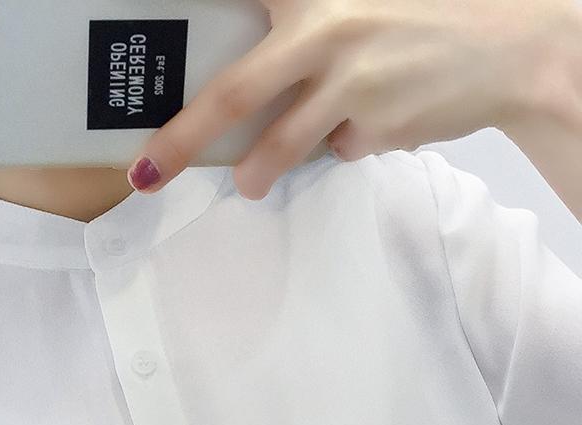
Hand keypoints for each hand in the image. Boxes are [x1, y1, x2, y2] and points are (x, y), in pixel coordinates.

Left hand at [127, 0, 573, 198]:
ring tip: (250, 184)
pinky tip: (365, 122)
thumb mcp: (354, 7)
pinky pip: (332, 150)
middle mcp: (327, 30)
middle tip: (149, 173)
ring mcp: (352, 82)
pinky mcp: (376, 125)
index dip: (187, 27)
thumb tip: (242, 93)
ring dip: (257, 171)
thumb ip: (298, 33)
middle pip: (234, 93)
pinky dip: (335, 146)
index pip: (234, 3)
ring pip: (279, 143)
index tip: (139, 61)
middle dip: (183, 139)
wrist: (509, 50)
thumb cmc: (417, 22)